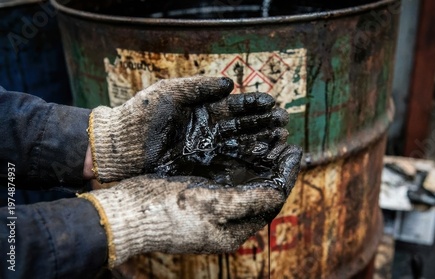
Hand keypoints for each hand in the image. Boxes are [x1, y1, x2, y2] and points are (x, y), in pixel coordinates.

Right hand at [78, 144, 301, 267]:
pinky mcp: (199, 196)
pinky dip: (239, 160)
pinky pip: (227, 176)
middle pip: (261, 191)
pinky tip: (242, 143)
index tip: (295, 151)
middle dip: (274, 165)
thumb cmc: (167, 212)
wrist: (125, 213)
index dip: (286, 175)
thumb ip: (248, 201)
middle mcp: (226, 222)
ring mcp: (212, 209)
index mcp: (232, 232)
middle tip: (284, 140)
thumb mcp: (212, 206)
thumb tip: (279, 192)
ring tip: (269, 137)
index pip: (271, 201)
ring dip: (259, 160)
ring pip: (245, 182)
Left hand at [88, 77, 286, 182]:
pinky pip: (226, 164)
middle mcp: (207, 130)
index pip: (234, 106)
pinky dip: (244, 162)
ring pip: (238, 145)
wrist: (116, 147)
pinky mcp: (199, 168)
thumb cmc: (139, 115)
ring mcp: (204, 149)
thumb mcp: (168, 93)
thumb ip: (199, 88)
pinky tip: (261, 160)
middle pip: (242, 126)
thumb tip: (230, 84)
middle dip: (264, 124)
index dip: (254, 105)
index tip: (273, 104)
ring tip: (279, 141)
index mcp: (202, 109)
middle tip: (284, 125)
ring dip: (260, 142)